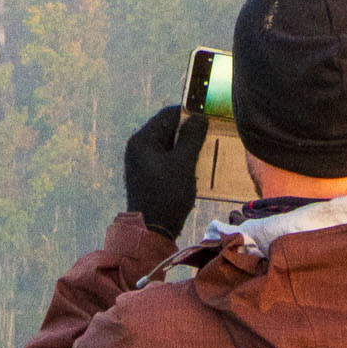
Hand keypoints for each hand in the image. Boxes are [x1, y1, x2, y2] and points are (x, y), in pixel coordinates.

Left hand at [125, 103, 206, 237]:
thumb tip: (199, 117)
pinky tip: (190, 170)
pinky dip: (178, 160)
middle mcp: (138, 147)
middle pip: (167, 129)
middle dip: (188, 133)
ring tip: (201, 157)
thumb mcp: (183, 163)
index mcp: (143, 139)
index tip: (208, 121)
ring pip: (167, 145)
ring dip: (185, 148)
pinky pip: (164, 159)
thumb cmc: (167, 196)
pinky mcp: (145, 175)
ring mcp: (140, 162)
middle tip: (207, 140)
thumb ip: (192, 137)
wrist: (151, 232)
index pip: (168, 114)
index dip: (190, 115)